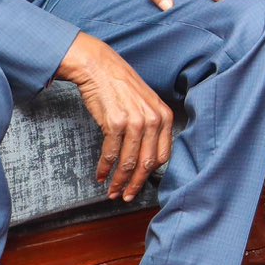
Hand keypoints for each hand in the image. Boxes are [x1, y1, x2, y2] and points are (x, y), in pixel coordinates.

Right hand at [57, 33, 172, 200]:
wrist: (100, 68)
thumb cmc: (121, 87)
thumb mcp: (145, 105)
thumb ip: (151, 128)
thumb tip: (147, 158)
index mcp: (164, 116)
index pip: (163, 156)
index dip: (151, 175)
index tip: (141, 186)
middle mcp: (153, 119)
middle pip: (146, 163)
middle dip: (135, 184)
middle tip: (125, 197)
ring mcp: (135, 121)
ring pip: (128, 162)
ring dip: (118, 181)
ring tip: (111, 191)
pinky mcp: (115, 122)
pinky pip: (111, 154)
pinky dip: (104, 169)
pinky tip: (100, 175)